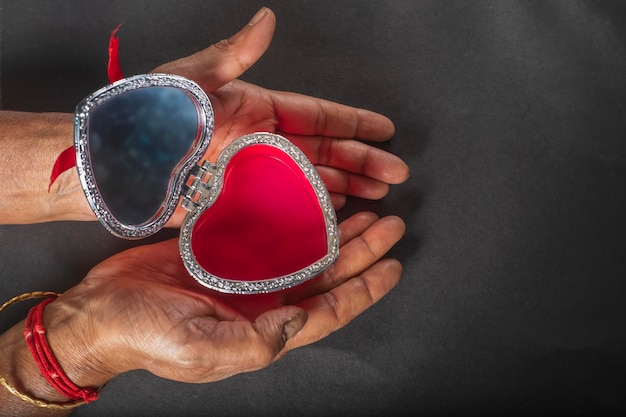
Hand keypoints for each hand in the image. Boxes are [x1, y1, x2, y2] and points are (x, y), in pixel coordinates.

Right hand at [40, 212, 403, 385]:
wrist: (100, 312)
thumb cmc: (145, 336)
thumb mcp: (201, 348)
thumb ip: (255, 341)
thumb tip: (302, 316)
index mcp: (265, 327)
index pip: (330, 309)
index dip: (365, 289)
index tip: (393, 265)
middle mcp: (263, 300)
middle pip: (326, 274)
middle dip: (361, 251)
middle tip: (389, 223)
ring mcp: (245, 274)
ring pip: (306, 251)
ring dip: (337, 233)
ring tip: (366, 210)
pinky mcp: (225, 249)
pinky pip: (271, 232)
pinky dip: (296, 218)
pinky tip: (313, 201)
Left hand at [152, 8, 408, 225]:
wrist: (113, 166)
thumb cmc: (148, 117)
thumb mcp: (192, 79)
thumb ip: (233, 55)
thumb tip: (267, 20)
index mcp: (255, 110)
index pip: (317, 115)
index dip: (354, 122)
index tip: (386, 129)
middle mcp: (260, 143)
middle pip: (323, 151)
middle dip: (362, 162)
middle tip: (394, 175)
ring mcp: (252, 175)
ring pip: (309, 181)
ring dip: (344, 187)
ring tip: (376, 196)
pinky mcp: (240, 203)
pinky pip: (284, 208)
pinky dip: (311, 211)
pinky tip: (335, 215)